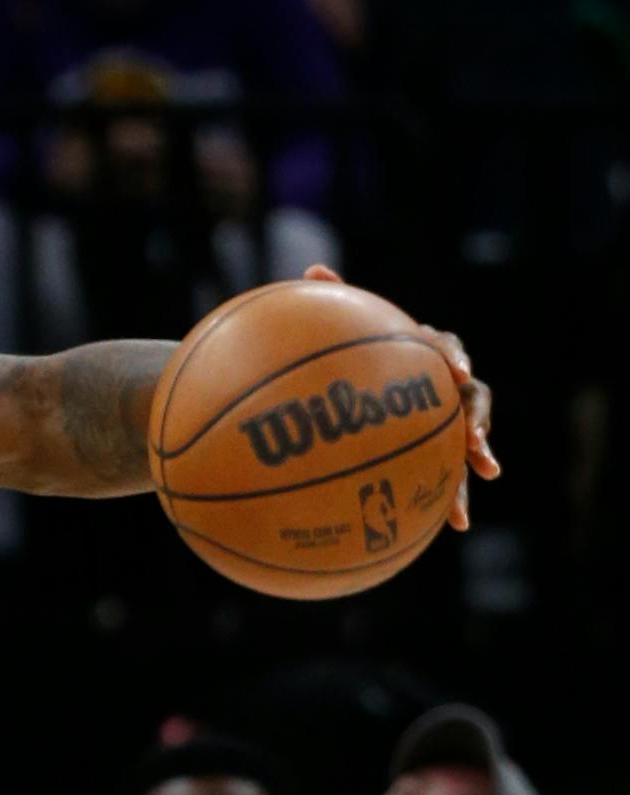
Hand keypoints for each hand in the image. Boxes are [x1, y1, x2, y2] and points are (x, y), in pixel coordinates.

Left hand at [301, 263, 498, 528]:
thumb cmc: (354, 355)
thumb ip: (336, 302)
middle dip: (479, 418)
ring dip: (477, 456)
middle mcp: (446, 383)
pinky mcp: (440, 450)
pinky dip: (454, 497)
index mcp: (426, 350)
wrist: (365, 388)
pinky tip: (454, 525)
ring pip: (470, 436)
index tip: (458, 372)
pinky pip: (450, 473)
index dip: (454, 357)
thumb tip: (312, 269)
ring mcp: (448, 418)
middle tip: (476, 438)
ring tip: (482, 476)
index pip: (447, 347)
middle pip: (474, 397)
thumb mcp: (343, 332)